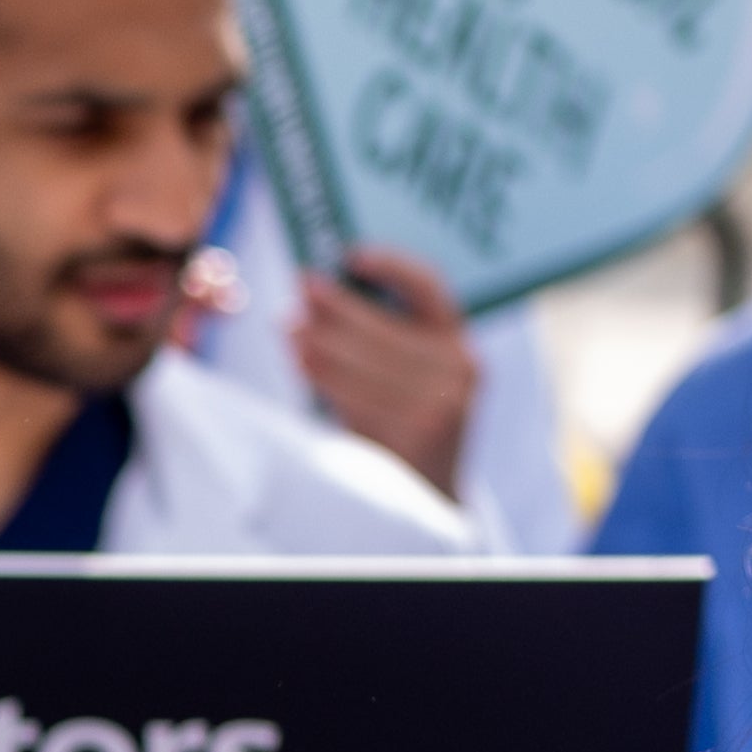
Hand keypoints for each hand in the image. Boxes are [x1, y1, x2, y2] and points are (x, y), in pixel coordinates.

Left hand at [296, 247, 480, 502]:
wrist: (432, 495)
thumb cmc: (410, 424)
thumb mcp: (417, 378)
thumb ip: (388, 340)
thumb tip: (322, 298)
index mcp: (462, 347)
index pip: (431, 289)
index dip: (393, 266)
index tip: (353, 256)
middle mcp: (460, 370)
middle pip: (384, 327)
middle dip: (337, 306)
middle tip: (302, 288)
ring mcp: (441, 404)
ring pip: (364, 362)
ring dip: (319, 341)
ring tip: (289, 326)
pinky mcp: (414, 434)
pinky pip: (356, 396)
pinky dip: (323, 376)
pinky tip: (300, 362)